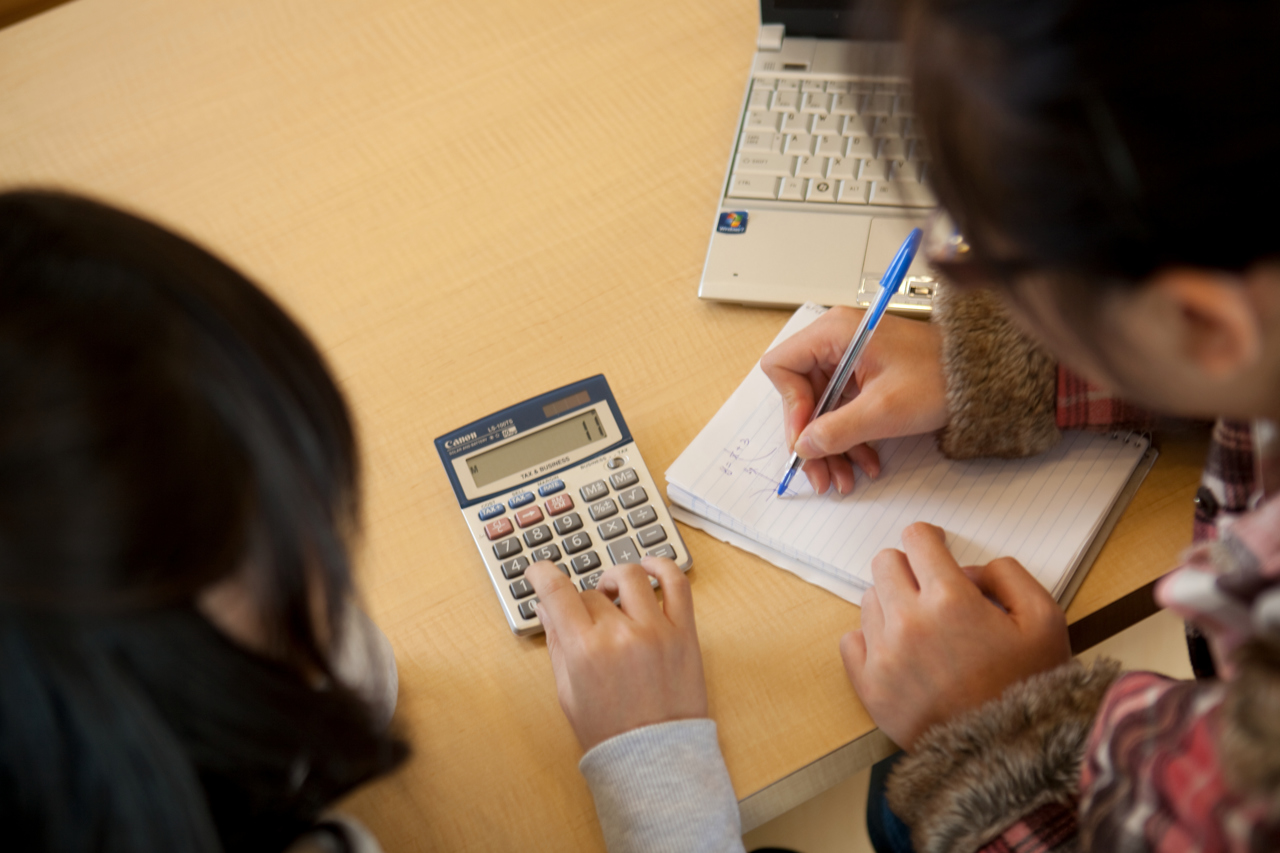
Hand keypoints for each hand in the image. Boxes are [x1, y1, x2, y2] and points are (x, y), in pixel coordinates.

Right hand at [526, 558, 706, 751]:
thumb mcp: (568, 691)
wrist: (656, 758)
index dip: (543, 574)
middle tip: (585, 621)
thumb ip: (557, 643)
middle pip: (591, 592)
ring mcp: (656, 629)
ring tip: (612, 593)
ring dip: (614, 578)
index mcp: (586, 650)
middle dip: (582, 603)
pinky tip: (649, 568)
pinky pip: (676, 582)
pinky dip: (661, 566)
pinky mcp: (684, 632)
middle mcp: (620, 634)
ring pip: (630, 575)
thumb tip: (547, 608)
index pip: (557, 591)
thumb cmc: (610, 733)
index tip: (539, 570)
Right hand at [760, 307, 947, 494]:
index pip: (782, 367)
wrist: (980, 377)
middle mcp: (836, 342)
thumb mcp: (883, 410)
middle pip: (799, 395)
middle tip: (820, 473)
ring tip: (843, 478)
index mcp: (834, 334)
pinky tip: (864, 462)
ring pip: (820, 409)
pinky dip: (849, 438)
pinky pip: (842, 410)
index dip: (789, 406)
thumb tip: (804, 447)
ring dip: (830, 446)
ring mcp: (849, 360)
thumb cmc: (939, 377)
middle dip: (811, 438)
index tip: (806, 438)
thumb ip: (836, 430)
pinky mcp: (863, 376)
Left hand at [841, 522, 1070, 750]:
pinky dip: (871, 640)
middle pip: (885, 563)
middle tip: (930, 589)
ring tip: (924, 630)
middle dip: (908, 568)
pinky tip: (900, 651)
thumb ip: (1008, 575)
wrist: (1009, 757)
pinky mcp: (869, 686)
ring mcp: (884, 655)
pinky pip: (851, 640)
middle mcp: (908, 621)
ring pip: (869, 601)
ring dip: (892, 605)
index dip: (929, 539)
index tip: (936, 548)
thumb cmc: (1029, 688)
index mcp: (950, 599)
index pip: (916, 538)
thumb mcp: (1045, 619)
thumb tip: (968, 569)